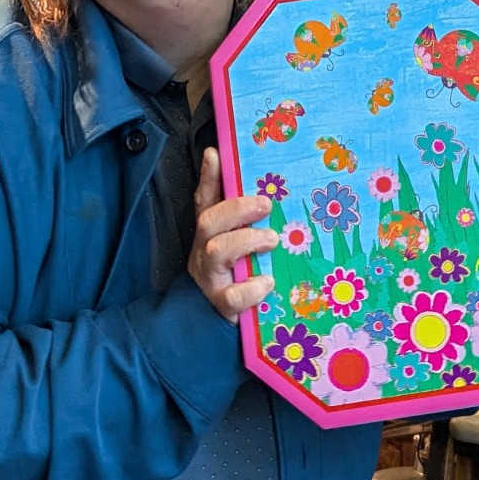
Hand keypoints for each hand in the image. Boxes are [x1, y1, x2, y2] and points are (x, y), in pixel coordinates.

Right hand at [189, 148, 275, 323]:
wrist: (213, 325)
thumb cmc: (238, 275)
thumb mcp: (241, 242)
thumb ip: (246, 217)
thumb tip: (259, 185)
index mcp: (211, 233)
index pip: (205, 199)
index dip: (209, 177)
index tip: (215, 154)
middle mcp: (206, 251)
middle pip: (209, 221)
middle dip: (237, 209)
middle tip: (266, 204)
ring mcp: (211, 278)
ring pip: (217, 251)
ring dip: (246, 241)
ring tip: (272, 239)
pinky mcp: (221, 305)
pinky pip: (232, 295)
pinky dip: (251, 288)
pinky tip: (267, 283)